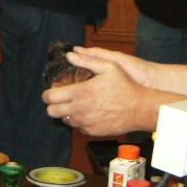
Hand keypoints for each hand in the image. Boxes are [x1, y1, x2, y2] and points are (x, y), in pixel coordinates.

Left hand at [42, 49, 156, 136]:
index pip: (51, 97)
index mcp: (80, 93)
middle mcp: (80, 110)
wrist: (139, 108)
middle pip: (53, 112)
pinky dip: (80, 121)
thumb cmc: (125, 86)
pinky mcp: (92, 131)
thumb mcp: (109, 67)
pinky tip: (88, 113)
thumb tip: (70, 55)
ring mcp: (85, 123)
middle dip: (52, 105)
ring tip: (76, 105)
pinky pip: (79, 127)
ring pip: (65, 120)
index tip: (49, 92)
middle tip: (59, 100)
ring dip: (67, 113)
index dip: (47, 94)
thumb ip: (87, 60)